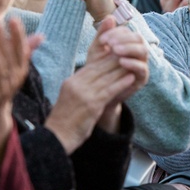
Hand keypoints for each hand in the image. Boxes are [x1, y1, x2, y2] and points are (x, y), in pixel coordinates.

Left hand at [0, 17, 41, 115]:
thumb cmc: (0, 86)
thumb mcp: (13, 69)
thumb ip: (24, 51)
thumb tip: (42, 35)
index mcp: (21, 71)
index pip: (22, 51)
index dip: (19, 35)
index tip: (14, 18)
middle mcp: (14, 81)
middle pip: (9, 56)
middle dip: (2, 35)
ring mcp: (1, 91)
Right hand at [45, 18, 137, 151]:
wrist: (55, 138)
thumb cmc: (64, 121)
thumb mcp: (69, 99)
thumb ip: (79, 87)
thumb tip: (91, 80)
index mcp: (71, 82)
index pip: (91, 65)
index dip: (106, 58)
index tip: (118, 52)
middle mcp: (76, 84)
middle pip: (99, 68)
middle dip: (116, 59)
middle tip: (129, 52)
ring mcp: (83, 94)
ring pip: (106, 77)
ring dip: (122, 69)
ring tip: (134, 62)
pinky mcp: (91, 105)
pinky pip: (109, 90)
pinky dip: (121, 83)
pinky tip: (131, 78)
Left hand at [92, 17, 149, 101]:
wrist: (99, 91)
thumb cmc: (98, 68)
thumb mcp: (97, 51)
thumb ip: (102, 34)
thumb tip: (110, 16)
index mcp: (128, 42)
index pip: (127, 31)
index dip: (115, 33)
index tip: (102, 39)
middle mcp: (137, 51)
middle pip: (138, 38)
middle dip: (124, 39)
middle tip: (110, 44)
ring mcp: (142, 63)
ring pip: (143, 50)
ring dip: (129, 48)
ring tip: (115, 51)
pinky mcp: (142, 77)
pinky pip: (142, 67)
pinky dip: (133, 63)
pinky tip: (121, 62)